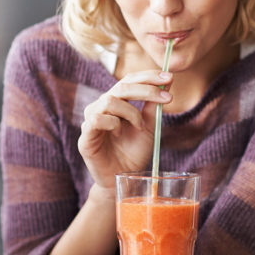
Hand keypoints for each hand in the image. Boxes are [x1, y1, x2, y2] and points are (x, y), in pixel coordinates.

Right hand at [78, 69, 172, 191]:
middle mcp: (101, 106)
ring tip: (140, 127)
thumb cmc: (134, 152)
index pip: (129, 79)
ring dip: (131, 113)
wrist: (124, 178)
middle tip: (166, 97)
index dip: (148, 76)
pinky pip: (97, 120)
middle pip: (121, 86)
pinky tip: (120, 134)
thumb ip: (154, 104)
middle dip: (146, 89)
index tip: (169, 77)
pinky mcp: (85, 136)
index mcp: (115, 101)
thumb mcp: (149, 125)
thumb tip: (168, 79)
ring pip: (110, 101)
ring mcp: (91, 120)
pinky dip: (114, 124)